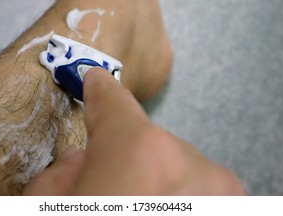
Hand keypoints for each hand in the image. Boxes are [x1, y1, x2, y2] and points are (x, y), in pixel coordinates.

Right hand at [23, 68, 244, 194]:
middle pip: (147, 142)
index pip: (114, 101)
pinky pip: (196, 186)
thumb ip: (62, 171)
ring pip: (173, 166)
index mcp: (140, 157)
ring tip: (135, 197)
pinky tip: (158, 201)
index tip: (95, 79)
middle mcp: (188, 169)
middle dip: (126, 158)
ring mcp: (216, 189)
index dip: (98, 90)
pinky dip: (176, 193)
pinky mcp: (231, 201)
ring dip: (153, 181)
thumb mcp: (51, 204)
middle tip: (108, 185)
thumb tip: (79, 161)